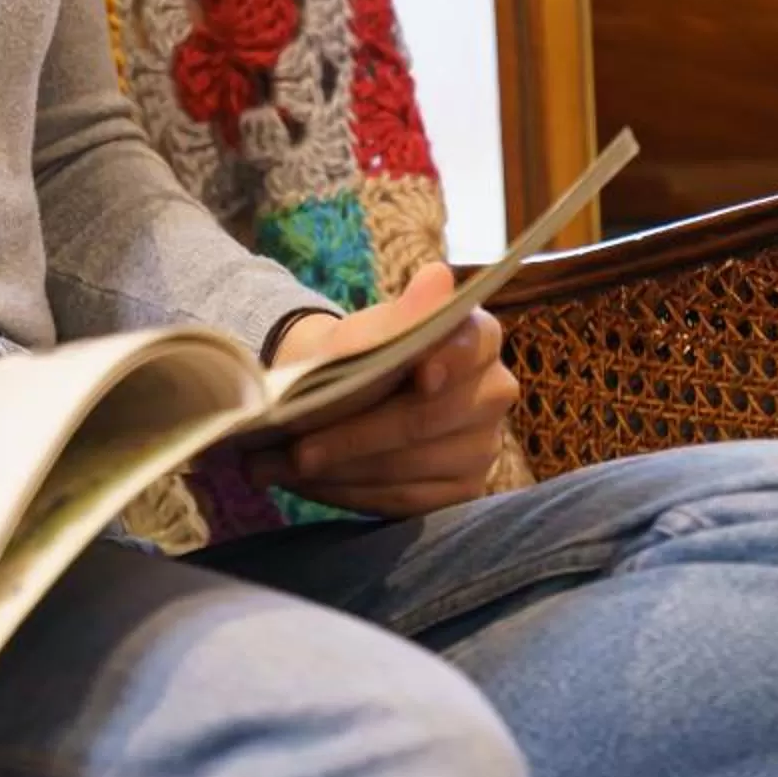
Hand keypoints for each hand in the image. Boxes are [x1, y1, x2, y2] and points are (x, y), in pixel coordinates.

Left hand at [252, 263, 517, 517]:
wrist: (338, 390)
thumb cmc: (355, 353)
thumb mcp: (365, 332)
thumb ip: (402, 314)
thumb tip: (437, 277)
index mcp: (479, 337)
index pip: (472, 346)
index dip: (447, 361)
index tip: (419, 376)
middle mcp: (493, 392)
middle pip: (428, 418)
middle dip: (358, 434)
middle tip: (298, 448)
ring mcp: (483, 445)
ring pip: (410, 464)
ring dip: (342, 470)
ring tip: (284, 466)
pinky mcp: (461, 489)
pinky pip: (406, 500)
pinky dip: (351, 492)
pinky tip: (311, 485)